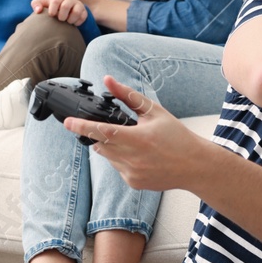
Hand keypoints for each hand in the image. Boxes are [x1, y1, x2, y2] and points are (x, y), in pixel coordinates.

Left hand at [32, 0, 88, 26]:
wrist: (66, 13)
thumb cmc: (53, 9)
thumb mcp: (44, 5)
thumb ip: (36, 4)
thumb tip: (38, 11)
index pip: (55, 1)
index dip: (52, 10)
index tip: (51, 15)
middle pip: (65, 7)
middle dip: (61, 16)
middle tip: (60, 19)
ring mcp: (78, 5)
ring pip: (75, 12)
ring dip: (69, 20)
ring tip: (66, 22)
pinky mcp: (84, 12)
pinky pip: (82, 18)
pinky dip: (76, 23)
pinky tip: (73, 23)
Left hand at [62, 75, 202, 190]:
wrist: (194, 165)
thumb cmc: (176, 136)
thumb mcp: (154, 111)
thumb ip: (128, 96)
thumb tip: (109, 80)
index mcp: (138, 138)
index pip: (102, 131)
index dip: (82, 126)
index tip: (67, 122)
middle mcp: (132, 158)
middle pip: (100, 144)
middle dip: (100, 135)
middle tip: (118, 128)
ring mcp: (131, 173)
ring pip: (107, 157)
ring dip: (112, 147)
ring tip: (135, 142)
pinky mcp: (133, 182)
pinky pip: (117, 168)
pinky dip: (122, 160)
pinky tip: (141, 156)